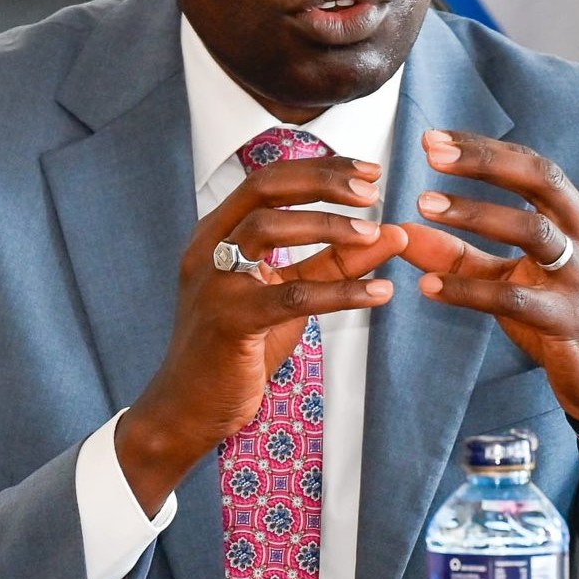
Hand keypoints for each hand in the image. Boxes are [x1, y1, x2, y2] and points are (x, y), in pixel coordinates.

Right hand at [116, 156, 406, 514]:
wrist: (187, 410)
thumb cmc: (237, 349)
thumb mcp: (290, 295)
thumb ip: (334, 263)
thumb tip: (391, 233)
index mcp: (218, 232)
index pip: (269, 179)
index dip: (320, 168)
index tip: (368, 171)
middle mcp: (209, 247)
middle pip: (265, 188)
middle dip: (323, 181)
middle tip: (373, 188)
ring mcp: (213, 281)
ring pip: (270, 230)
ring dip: (329, 226)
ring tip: (376, 232)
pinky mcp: (228, 321)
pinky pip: (291, 296)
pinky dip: (341, 292)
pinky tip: (380, 293)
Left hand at [399, 130, 578, 530]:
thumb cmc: (564, 319)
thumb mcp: (513, 279)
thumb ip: (462, 255)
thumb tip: (405, 233)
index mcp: (576, 219)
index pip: (532, 167)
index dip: (484, 149)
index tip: (434, 138)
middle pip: (541, 181)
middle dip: (487, 162)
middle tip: (433, 153)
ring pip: (533, 233)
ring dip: (476, 215)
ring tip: (424, 207)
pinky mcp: (570, 322)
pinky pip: (516, 299)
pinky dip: (470, 290)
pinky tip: (429, 285)